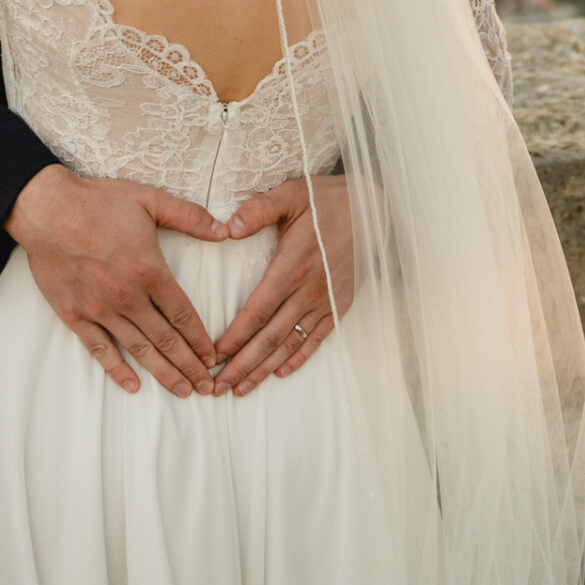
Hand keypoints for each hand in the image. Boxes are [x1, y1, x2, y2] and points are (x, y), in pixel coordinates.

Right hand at [7, 165, 225, 397]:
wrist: (46, 209)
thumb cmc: (98, 202)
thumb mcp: (150, 200)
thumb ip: (190, 216)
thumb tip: (226, 230)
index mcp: (149, 271)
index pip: (183, 315)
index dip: (200, 339)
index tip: (213, 357)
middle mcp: (127, 297)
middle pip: (166, 340)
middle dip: (190, 366)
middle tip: (206, 387)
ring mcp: (100, 309)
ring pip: (138, 349)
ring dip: (163, 373)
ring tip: (182, 391)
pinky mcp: (74, 315)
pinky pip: (99, 349)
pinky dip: (117, 370)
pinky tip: (133, 385)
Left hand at [210, 176, 354, 396]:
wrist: (370, 206)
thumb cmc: (325, 199)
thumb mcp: (290, 194)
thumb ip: (258, 210)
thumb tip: (228, 228)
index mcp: (292, 266)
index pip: (257, 311)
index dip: (235, 337)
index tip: (214, 356)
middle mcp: (309, 290)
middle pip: (270, 337)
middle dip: (242, 364)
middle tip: (218, 387)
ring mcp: (326, 300)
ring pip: (290, 343)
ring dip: (265, 369)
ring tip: (242, 389)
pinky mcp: (340, 304)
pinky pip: (318, 338)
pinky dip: (299, 357)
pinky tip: (280, 372)